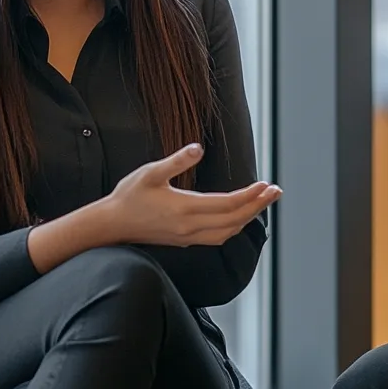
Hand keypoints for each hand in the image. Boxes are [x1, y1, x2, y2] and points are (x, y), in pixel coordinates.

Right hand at [108, 144, 280, 247]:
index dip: (250, 196)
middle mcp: (190, 227)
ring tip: (263, 202)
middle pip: (234, 219)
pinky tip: (240, 217)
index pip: (227, 204)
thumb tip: (197, 148)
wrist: (111, 225)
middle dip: (257, 205)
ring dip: (248, 217)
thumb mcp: (150, 172)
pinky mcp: (185, 240)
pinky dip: (234, 227)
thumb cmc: (129, 196)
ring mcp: (188, 236)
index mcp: (184, 208)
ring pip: (228, 231)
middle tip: (276, 192)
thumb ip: (176, 161)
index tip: (266, 185)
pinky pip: (218, 237)